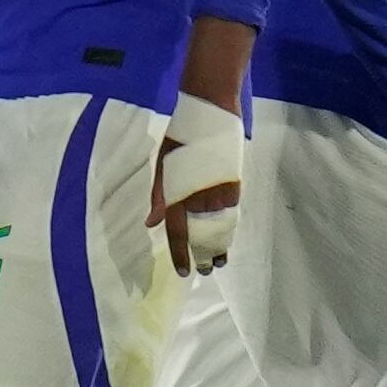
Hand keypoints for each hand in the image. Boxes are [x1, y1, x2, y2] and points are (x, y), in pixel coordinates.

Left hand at [149, 92, 244, 277]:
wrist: (210, 114)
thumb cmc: (180, 138)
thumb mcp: (163, 166)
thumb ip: (159, 197)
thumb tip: (151, 222)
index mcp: (177, 194)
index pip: (178, 233)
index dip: (181, 254)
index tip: (184, 272)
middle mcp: (198, 198)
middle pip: (202, 236)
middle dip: (202, 256)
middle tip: (204, 272)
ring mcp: (219, 193)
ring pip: (220, 229)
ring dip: (218, 247)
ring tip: (217, 262)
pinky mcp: (234, 186)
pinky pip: (232, 216)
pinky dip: (229, 230)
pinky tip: (227, 239)